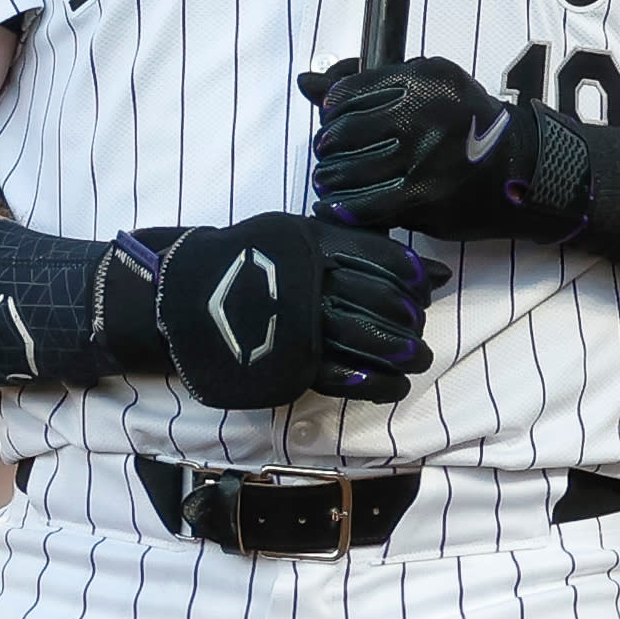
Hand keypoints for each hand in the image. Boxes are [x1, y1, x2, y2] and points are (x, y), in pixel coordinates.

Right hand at [151, 213, 446, 407]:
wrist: (187, 297)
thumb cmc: (252, 260)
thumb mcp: (298, 234)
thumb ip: (357, 244)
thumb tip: (432, 270)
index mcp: (314, 244)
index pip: (383, 259)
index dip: (413, 276)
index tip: (426, 287)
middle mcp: (311, 284)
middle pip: (384, 302)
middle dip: (412, 318)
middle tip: (422, 327)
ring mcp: (302, 326)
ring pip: (371, 341)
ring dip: (403, 353)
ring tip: (417, 358)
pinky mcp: (292, 364)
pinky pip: (347, 377)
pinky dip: (379, 383)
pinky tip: (394, 384)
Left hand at [302, 57, 589, 242]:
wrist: (522, 168)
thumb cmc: (468, 123)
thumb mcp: (429, 84)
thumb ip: (368, 82)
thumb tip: (305, 82)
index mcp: (424, 80)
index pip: (350, 94)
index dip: (331, 110)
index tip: (332, 120)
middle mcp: (423, 116)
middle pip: (343, 133)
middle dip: (327, 146)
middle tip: (327, 153)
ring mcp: (423, 160)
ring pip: (348, 171)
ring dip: (330, 177)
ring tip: (331, 177)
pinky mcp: (424, 199)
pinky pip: (365, 206)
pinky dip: (342, 207)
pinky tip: (335, 204)